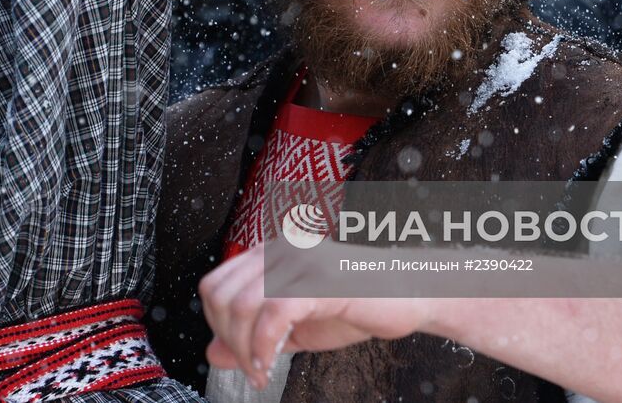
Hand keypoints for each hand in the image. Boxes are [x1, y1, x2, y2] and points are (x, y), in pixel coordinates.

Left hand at [199, 240, 428, 389]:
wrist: (409, 296)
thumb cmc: (356, 306)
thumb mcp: (294, 328)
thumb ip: (254, 336)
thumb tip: (212, 352)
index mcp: (269, 254)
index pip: (214, 285)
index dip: (217, 326)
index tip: (240, 356)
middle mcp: (279, 250)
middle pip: (220, 295)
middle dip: (229, 341)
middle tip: (252, 368)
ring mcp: (299, 261)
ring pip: (241, 305)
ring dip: (244, 350)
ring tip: (261, 371)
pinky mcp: (319, 279)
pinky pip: (272, 315)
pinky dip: (263, 348)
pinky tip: (271, 366)